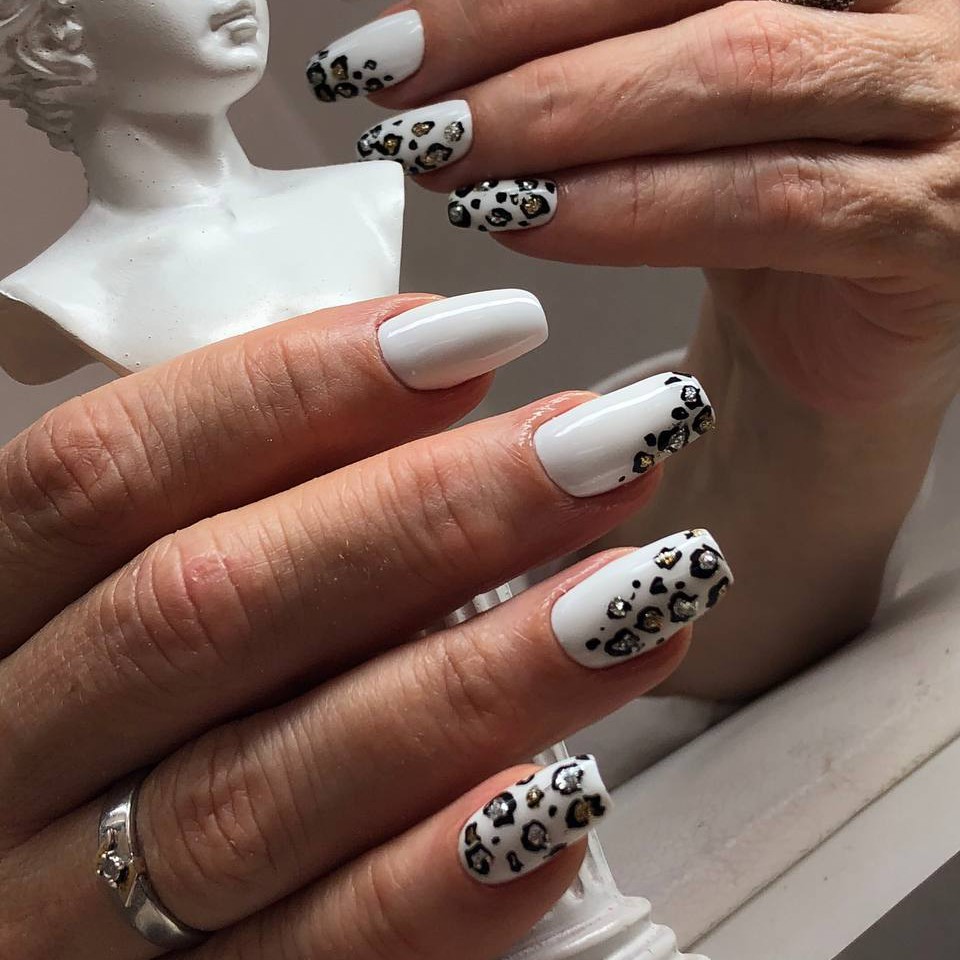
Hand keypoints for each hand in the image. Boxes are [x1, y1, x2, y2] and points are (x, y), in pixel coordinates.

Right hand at [0, 292, 730, 957]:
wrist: (54, 925)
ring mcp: (64, 918)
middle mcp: (8, 758)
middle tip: (600, 449)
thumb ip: (244, 506)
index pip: (105, 473)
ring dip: (474, 682)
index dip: (292, 390)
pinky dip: (433, 889)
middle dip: (426, 517)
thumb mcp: (137, 586)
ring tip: (635, 597)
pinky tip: (560, 801)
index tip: (474, 337)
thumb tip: (438, 399)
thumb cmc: (138, 700)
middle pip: (199, 611)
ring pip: (261, 790)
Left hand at [315, 0, 959, 416]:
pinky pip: (768, 201)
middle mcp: (917, 0)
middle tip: (403, 97)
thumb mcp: (708, 96)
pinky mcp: (939, 225)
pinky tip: (528, 224)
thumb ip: (620, 51)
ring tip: (447, 159)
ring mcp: (948, 101)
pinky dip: (633, 210)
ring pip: (734, 74)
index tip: (399, 41)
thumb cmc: (785, 189)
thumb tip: (455, 46)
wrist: (875, 316)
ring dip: (563, 120)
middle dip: (518, 39)